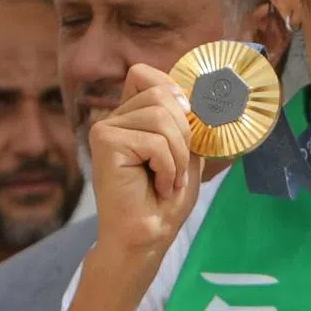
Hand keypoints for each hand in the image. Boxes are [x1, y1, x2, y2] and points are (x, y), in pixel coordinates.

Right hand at [88, 63, 202, 285]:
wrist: (147, 236)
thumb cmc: (166, 200)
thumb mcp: (188, 151)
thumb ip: (188, 121)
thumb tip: (205, 93)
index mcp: (131, 115)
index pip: (146, 74)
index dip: (173, 92)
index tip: (187, 123)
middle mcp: (114, 117)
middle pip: (162, 93)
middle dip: (184, 133)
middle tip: (176, 167)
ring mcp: (106, 128)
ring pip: (162, 116)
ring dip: (177, 155)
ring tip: (167, 179)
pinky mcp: (104, 143)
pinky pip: (155, 141)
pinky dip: (167, 167)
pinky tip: (157, 186)